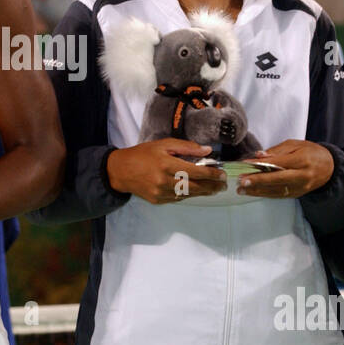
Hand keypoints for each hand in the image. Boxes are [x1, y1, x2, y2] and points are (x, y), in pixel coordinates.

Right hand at [106, 139, 225, 203]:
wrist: (121, 171)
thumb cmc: (143, 154)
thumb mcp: (163, 144)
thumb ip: (186, 147)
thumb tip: (207, 150)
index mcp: (167, 164)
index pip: (195, 171)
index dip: (211, 174)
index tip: (222, 174)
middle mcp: (164, 180)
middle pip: (195, 186)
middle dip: (211, 186)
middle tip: (223, 185)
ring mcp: (161, 193)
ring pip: (188, 194)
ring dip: (203, 192)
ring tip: (214, 189)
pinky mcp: (158, 200)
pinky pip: (178, 199)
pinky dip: (189, 195)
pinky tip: (196, 191)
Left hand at [237, 140, 333, 198]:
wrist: (330, 168)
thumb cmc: (311, 152)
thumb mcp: (295, 145)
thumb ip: (276, 151)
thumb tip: (259, 155)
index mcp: (302, 160)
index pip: (278, 163)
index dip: (261, 164)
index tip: (245, 163)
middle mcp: (302, 176)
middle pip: (277, 179)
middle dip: (258, 181)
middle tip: (242, 181)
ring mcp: (300, 187)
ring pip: (276, 190)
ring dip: (257, 190)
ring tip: (241, 189)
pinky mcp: (297, 194)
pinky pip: (279, 195)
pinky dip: (265, 194)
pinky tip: (253, 192)